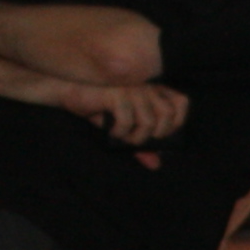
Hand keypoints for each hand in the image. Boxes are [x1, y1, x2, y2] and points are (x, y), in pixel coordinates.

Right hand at [54, 79, 187, 142]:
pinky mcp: (116, 93)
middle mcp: (145, 86)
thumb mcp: (122, 126)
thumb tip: (155, 163)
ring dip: (136, 137)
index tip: (162, 134)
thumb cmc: (96, 106)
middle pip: (168, 114)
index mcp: (151, 88)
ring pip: (149, 121)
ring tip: (123, 137)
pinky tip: (110, 131)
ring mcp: (131, 88)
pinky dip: (120, 132)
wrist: (67, 91)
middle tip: (139, 139)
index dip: (178, 121)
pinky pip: (127, 120)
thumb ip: (140, 141)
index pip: (182, 102)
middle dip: (157, 134)